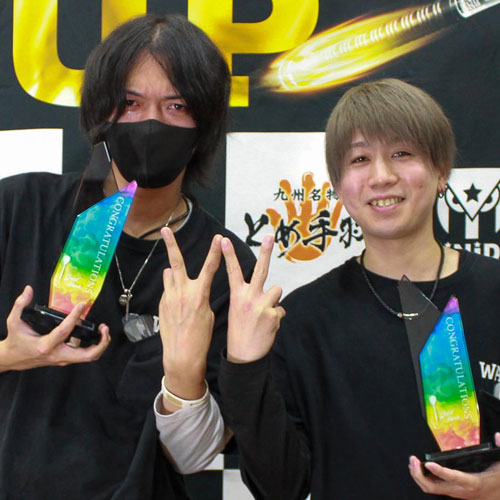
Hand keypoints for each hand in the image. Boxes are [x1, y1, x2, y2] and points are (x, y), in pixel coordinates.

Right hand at [0, 285, 109, 371]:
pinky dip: (93, 345)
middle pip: (86, 355)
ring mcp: (63, 359)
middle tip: (104, 328)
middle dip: (101, 343)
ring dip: (100, 344)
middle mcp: (57, 355)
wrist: (13, 359)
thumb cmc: (16, 341)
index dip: (75, 317)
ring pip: (88, 357)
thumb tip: (28, 290)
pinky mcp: (66, 359)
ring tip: (103, 330)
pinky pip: (84, 355)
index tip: (82, 305)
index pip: (64, 331)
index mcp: (45, 345)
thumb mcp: (14, 321)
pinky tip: (93, 333)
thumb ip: (20, 304)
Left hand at [159, 227, 221, 403]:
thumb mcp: (208, 314)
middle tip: (165, 229)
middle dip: (171, 244)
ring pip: (169, 274)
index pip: (210, 267)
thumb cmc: (201, 337)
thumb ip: (200, 295)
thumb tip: (193, 285)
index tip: (218, 238)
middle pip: (176, 262)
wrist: (182, 356)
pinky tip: (177, 303)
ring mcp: (169, 297)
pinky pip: (167, 290)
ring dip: (174, 273)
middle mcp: (182, 292)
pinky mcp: (162, 304)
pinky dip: (172, 290)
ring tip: (178, 280)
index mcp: (200, 294)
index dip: (215, 251)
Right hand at [222, 234, 284, 363]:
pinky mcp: (274, 315)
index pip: (232, 271)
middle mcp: (249, 298)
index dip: (228, 255)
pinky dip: (277, 317)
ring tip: (264, 315)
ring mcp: (262, 305)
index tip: (223, 240)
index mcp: (237, 296)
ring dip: (274, 300)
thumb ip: (251, 297)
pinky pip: (281, 310)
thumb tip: (272, 290)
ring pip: (277, 291)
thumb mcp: (238, 311)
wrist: (244, 356)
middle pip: (261, 270)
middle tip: (270, 236)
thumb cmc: (240, 332)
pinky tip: (268, 327)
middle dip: (265, 251)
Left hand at [409, 433, 499, 498]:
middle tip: (413, 460)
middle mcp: (460, 490)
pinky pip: (433, 487)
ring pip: (431, 489)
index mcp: (472, 483)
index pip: (453, 477)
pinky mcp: (451, 492)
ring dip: (418, 476)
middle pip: (434, 487)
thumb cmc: (499, 480)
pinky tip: (419, 468)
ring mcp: (454, 493)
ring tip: (412, 462)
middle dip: (419, 475)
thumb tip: (498, 435)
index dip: (440, 472)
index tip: (429, 463)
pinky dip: (423, 478)